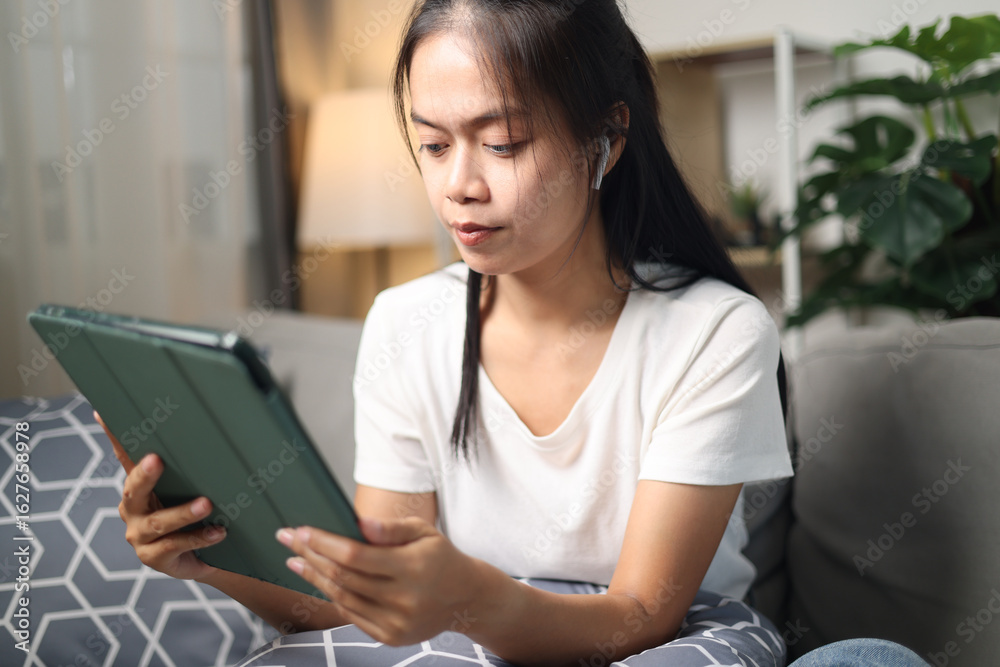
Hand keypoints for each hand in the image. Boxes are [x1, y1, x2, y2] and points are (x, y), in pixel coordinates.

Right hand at [94, 410, 224, 580]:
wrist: (198, 558)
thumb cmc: (191, 516)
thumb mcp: (187, 489)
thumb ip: (187, 465)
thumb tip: (204, 426)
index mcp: (137, 487)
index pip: (125, 458)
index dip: (114, 437)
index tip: (103, 414)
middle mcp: (133, 510)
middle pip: (134, 489)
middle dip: (145, 475)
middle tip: (156, 460)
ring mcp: (140, 536)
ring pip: (159, 522)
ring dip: (183, 512)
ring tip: (206, 504)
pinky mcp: (153, 558)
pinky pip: (176, 545)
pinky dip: (199, 536)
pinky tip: (218, 531)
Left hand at [277, 516, 480, 645]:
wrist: (465, 598)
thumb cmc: (440, 557)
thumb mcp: (424, 532)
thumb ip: (391, 528)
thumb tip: (357, 521)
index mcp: (412, 568)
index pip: (355, 555)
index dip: (324, 542)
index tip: (301, 530)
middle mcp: (403, 599)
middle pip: (343, 576)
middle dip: (310, 555)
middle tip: (288, 539)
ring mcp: (396, 622)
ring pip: (342, 597)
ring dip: (314, 577)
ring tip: (296, 560)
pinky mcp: (390, 637)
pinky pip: (352, 615)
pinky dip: (333, 596)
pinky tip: (319, 580)